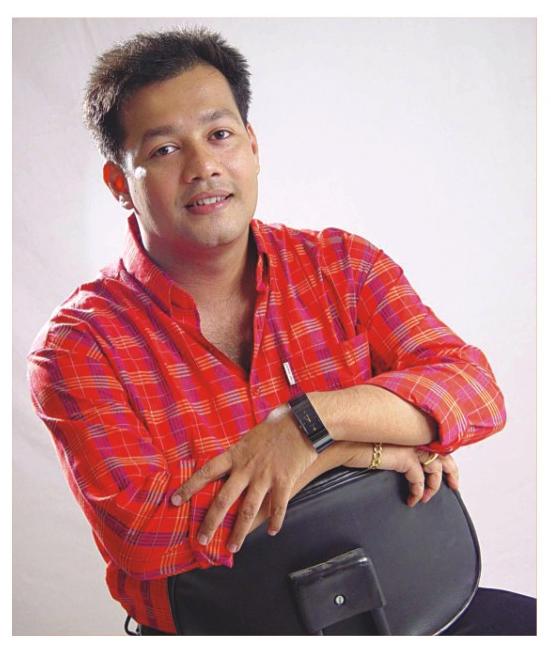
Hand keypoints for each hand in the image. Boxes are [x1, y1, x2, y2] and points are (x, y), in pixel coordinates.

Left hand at [170, 405, 317, 552]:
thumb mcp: (252, 435)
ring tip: (232, 547)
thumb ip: (241, 451)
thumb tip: (232, 458)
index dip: (190, 487)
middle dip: (211, 522)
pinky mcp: (284, 481)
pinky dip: (275, 521)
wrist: (305, 421)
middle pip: (223, 499)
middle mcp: (247, 468)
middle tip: (201, 539)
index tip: (175, 501)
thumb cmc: (278, 423)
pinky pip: (277, 507)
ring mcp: (265, 476)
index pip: (207, 472)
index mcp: (236, 454)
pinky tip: (272, 532)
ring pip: (248, 510)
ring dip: (239, 532)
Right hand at [338, 441, 458, 506]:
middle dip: (452, 473)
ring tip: (426, 498)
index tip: (447, 470)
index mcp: (411, 431)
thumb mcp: (383, 443)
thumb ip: (396, 447)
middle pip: (445, 454)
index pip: (437, 442)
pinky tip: (412, 500)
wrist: (347, 442)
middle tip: (454, 486)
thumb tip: (398, 457)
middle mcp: (415, 436)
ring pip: (437, 468)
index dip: (444, 456)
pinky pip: (419, 481)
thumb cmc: (358, 442)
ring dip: (434, 486)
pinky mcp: (406, 458)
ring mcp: (412, 446)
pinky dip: (418, 493)